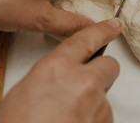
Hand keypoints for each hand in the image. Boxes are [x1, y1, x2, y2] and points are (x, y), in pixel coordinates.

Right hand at [0, 19, 121, 122]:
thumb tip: (63, 77)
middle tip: (88, 83)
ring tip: (69, 117)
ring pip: (106, 94)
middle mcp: (82, 81)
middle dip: (102, 71)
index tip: (114, 26)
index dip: (102, 30)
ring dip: (94, 101)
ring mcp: (96, 104)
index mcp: (56, 68)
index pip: (86, 39)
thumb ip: (51, 76)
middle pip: (110, 66)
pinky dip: (94, 119)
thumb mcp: (25, 92)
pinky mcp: (105, 122)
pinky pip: (104, 115)